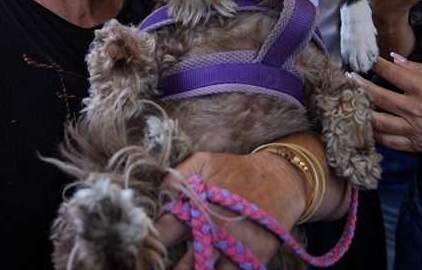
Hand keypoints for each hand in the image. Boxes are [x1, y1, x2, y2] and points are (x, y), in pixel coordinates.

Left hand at [153, 150, 303, 268]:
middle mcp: (216, 231)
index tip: (141, 247)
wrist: (280, 178)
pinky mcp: (256, 257)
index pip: (165, 232)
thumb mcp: (203, 163)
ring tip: (188, 269)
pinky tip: (210, 268)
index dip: (150, 242)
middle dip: (174, 267)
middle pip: (184, 265)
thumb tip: (157, 197)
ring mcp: (237, 247)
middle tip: (157, 266)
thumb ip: (175, 178)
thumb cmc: (236, 170)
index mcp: (198, 207)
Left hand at [351, 54, 421, 165]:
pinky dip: (374, 134)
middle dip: (359, 85)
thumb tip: (397, 59)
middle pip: (378, 96)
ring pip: (377, 122)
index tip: (364, 58)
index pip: (392, 73)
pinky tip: (365, 126)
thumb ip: (420, 69)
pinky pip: (387, 142)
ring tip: (350, 102)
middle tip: (348, 78)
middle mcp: (415, 110)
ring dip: (361, 111)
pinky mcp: (414, 145)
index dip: (375, 64)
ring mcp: (413, 130)